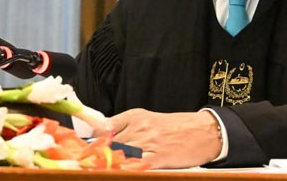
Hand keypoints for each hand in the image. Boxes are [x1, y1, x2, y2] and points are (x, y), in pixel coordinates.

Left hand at [97, 108, 221, 168]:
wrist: (203, 131)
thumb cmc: (176, 127)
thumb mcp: (149, 119)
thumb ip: (126, 126)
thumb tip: (103, 134)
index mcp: (135, 115)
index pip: (104, 126)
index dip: (92, 139)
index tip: (83, 147)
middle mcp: (139, 127)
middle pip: (109, 143)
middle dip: (98, 153)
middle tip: (88, 162)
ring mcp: (148, 143)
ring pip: (119, 154)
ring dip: (109, 162)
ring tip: (100, 167)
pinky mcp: (158, 158)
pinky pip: (135, 165)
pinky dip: (126, 169)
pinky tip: (121, 170)